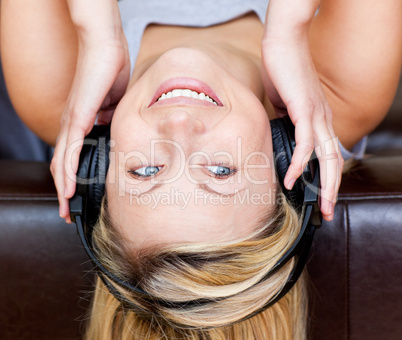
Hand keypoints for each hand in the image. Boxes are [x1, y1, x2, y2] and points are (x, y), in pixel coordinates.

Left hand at [50, 0, 129, 222]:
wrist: (106, 47)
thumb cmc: (110, 71)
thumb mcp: (114, 104)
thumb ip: (110, 120)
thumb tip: (110, 130)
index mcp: (80, 122)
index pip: (71, 155)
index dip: (71, 177)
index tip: (77, 196)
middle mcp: (71, 125)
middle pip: (60, 164)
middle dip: (63, 191)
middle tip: (67, 212)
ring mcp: (71, 122)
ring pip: (60, 163)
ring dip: (62, 189)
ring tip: (65, 210)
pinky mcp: (77, 118)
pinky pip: (69, 150)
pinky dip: (66, 172)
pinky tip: (68, 189)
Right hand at [262, 0, 343, 220]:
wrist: (283, 42)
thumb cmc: (282, 69)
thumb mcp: (283, 103)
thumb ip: (284, 121)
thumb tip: (277, 135)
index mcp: (319, 118)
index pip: (327, 153)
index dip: (326, 176)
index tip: (319, 195)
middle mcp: (323, 118)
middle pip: (334, 161)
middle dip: (333, 190)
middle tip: (327, 212)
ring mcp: (316, 114)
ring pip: (327, 156)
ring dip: (326, 184)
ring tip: (321, 205)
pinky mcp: (305, 110)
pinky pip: (306, 143)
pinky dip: (300, 163)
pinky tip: (293, 178)